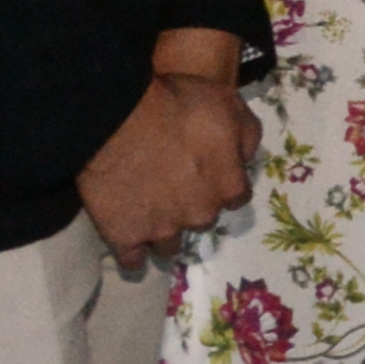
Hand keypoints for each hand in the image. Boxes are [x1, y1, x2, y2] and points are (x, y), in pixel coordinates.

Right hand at [75, 63, 249, 258]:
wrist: (117, 117)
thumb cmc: (176, 105)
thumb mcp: (228, 103)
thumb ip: (247, 134)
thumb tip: (247, 158)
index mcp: (229, 187)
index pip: (236, 196)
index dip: (221, 183)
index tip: (206, 171)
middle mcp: (201, 215)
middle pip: (202, 219)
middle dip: (192, 205)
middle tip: (172, 183)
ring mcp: (162, 230)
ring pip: (170, 244)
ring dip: (164, 231)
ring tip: (148, 212)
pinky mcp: (126, 238)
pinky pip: (133, 260)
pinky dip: (132, 253)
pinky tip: (128, 238)